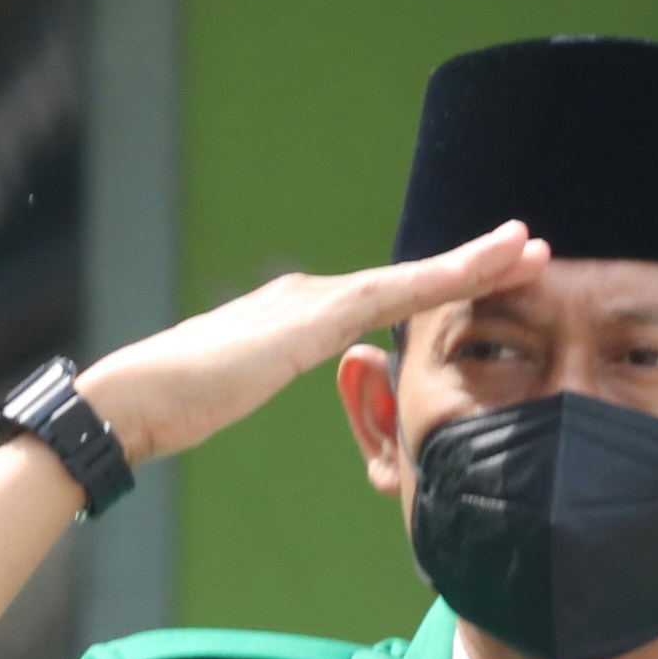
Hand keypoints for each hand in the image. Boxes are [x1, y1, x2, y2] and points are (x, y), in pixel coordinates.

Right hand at [74, 218, 546, 468]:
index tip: (483, 281)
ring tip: (530, 249)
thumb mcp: (227, 392)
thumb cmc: (165, 409)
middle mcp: (307, 295)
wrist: (127, 402)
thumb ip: (252, 377)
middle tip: (528, 249)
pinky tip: (487, 268)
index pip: (379, 298)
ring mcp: (310, 301)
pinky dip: (447, 277)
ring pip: (411, 277)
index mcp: (292, 315)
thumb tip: (250, 384)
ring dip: (475, 262)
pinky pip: (396, 293)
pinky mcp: (313, 319)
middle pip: (404, 279)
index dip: (435, 288)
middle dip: (470, 263)